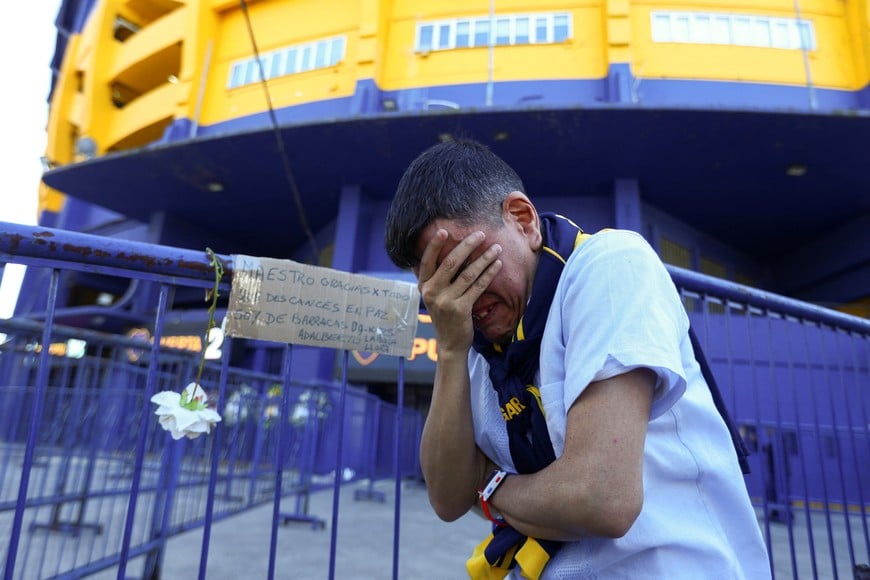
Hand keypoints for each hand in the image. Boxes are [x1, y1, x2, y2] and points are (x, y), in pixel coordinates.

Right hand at [417, 229, 501, 353]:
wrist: (450, 343)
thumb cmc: (445, 315)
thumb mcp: (434, 296)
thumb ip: (436, 278)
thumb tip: (446, 252)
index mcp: (423, 286)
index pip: (427, 261)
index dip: (435, 245)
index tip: (445, 231)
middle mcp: (432, 292)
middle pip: (450, 263)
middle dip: (467, 246)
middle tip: (480, 234)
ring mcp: (446, 301)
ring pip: (468, 274)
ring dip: (484, 259)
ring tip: (496, 248)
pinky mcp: (461, 309)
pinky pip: (478, 287)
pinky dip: (489, 274)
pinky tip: (497, 265)